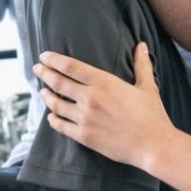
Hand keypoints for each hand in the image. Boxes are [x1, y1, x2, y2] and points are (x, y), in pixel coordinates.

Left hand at [33, 44, 174, 166]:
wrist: (153, 145)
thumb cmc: (152, 115)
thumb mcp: (147, 86)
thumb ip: (141, 64)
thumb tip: (142, 45)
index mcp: (104, 82)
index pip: (70, 66)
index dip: (53, 60)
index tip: (44, 56)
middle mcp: (90, 98)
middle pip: (58, 82)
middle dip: (44, 74)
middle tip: (37, 69)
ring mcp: (85, 118)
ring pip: (55, 104)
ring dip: (46, 96)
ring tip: (42, 91)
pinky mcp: (84, 136)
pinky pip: (60, 126)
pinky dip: (52, 119)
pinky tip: (51, 116)